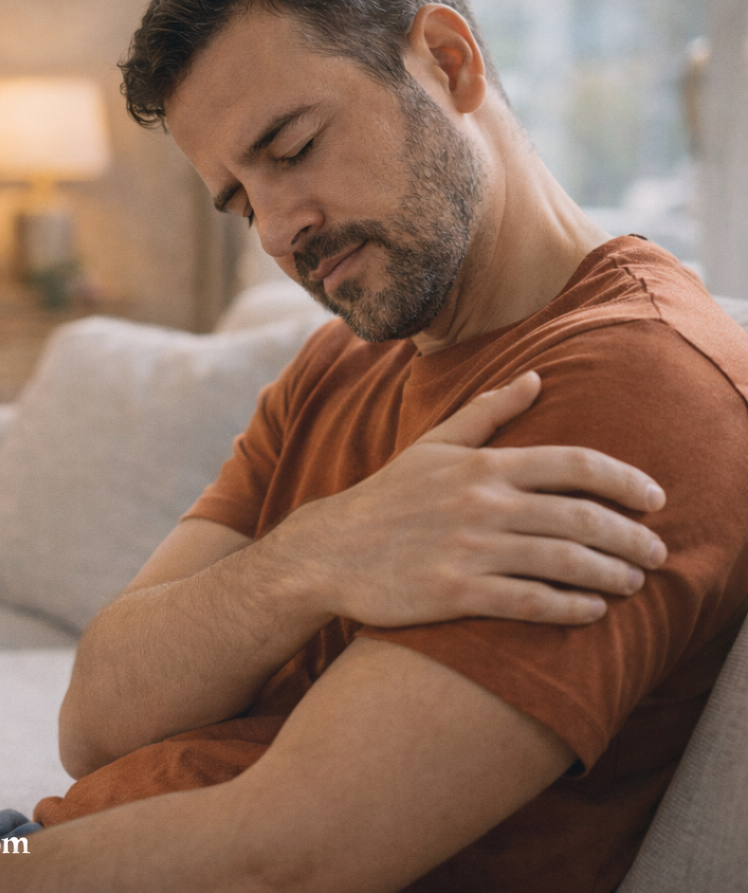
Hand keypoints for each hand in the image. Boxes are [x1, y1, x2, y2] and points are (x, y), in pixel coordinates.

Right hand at [275, 371, 666, 626]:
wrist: (330, 550)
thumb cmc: (387, 497)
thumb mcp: (433, 445)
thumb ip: (487, 412)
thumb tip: (535, 377)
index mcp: (481, 465)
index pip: (571, 463)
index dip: (624, 480)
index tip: (656, 497)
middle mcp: (480, 503)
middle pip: (578, 516)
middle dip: (630, 536)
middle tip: (657, 552)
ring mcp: (468, 549)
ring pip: (561, 560)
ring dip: (609, 573)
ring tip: (633, 582)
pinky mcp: (454, 592)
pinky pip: (528, 602)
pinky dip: (569, 607)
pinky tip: (592, 610)